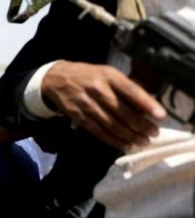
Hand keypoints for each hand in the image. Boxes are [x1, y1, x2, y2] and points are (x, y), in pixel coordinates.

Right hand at [42, 61, 165, 150]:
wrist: (56, 80)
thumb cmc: (88, 75)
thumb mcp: (106, 72)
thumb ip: (125, 86)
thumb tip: (146, 105)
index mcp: (107, 76)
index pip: (130, 90)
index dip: (146, 104)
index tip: (160, 116)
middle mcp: (97, 90)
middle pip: (122, 112)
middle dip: (140, 125)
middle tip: (153, 133)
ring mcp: (87, 105)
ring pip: (112, 125)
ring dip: (129, 136)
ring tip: (143, 142)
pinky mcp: (79, 117)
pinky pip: (99, 132)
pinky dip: (113, 140)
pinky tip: (125, 145)